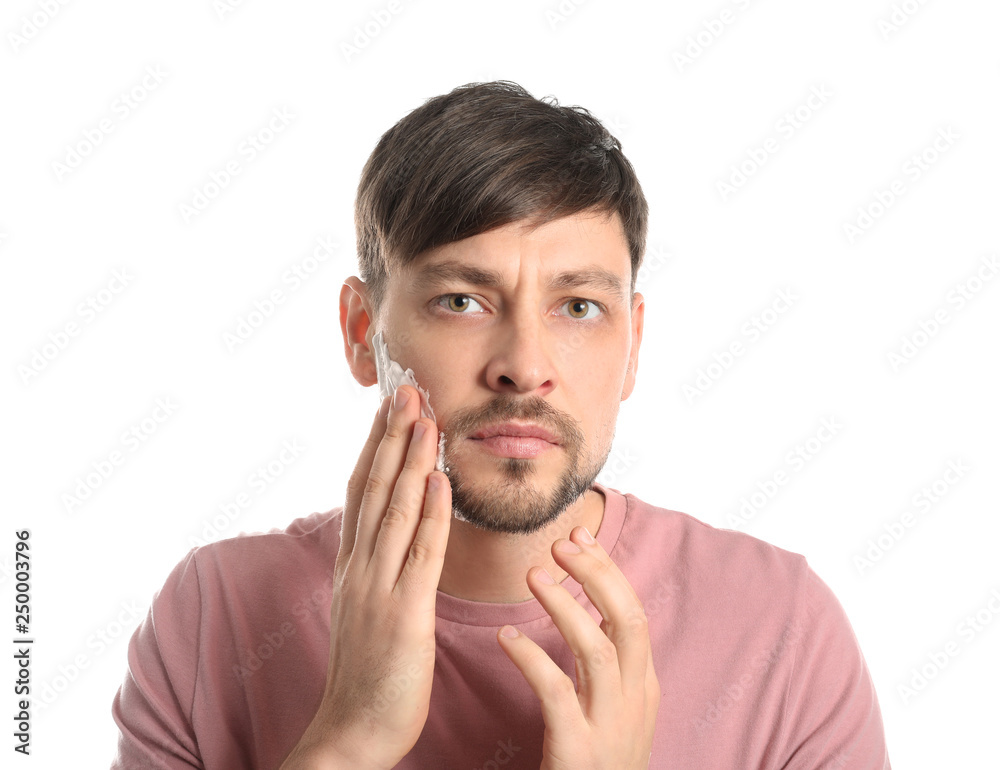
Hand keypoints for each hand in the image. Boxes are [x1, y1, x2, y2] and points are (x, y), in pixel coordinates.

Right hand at [281, 385, 451, 769]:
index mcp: (353, 564)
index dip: (376, 445)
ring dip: (411, 461)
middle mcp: (360, 567)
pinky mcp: (404, 614)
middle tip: (408, 391)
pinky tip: (440, 480)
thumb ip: (378, 565)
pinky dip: (432, 514)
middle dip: (392, 436)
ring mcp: (378, 588)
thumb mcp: (366, 606)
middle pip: (375, 488)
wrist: (352, 731)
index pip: (363, 490)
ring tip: (426, 418)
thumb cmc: (367, 671)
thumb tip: (393, 528)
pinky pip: (421, 554)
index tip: (391, 407)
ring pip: (396, 510)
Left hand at [497, 526, 659, 769]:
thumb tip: (582, 604)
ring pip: (599, 651)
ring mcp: (611, 727)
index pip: (633, 612)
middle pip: (629, 621)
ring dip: (566, 607)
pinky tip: (507, 638)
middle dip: (598, 576)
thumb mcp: (609, 707)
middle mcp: (636, 701)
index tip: (577, 534)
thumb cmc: (592, 762)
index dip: (607, 570)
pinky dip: (533, 660)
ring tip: (534, 576)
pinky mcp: (580, 753)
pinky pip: (558, 695)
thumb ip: (600, 661)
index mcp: (643, 685)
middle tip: (561, 543)